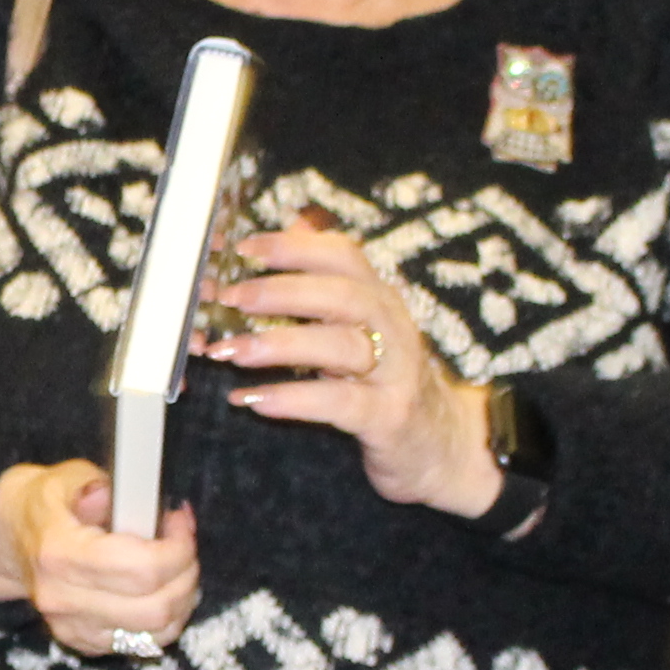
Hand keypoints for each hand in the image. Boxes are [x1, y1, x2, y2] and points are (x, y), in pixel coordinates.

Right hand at [0, 459, 200, 658]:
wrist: (6, 537)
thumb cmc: (41, 503)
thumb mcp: (65, 478)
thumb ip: (97, 486)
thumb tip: (119, 496)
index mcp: (59, 554)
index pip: (141, 569)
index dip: (177, 548)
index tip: (180, 523)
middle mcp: (62, 598)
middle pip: (154, 608)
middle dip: (185, 574)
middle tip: (184, 545)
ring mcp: (69, 626)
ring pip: (155, 632)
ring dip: (182, 600)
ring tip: (178, 568)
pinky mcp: (80, 641)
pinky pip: (142, 645)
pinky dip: (165, 620)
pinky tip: (162, 590)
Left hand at [206, 212, 493, 514]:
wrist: (439, 445)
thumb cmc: (383, 381)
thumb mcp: (358, 329)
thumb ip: (324, 285)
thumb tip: (293, 224)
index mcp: (380, 299)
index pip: (343, 256)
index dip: (294, 247)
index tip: (245, 248)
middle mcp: (393, 328)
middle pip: (342, 295)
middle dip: (281, 292)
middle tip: (230, 298)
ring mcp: (395, 373)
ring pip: (340, 347)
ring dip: (279, 346)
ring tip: (230, 351)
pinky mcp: (388, 417)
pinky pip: (338, 404)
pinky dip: (292, 399)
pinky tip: (253, 400)